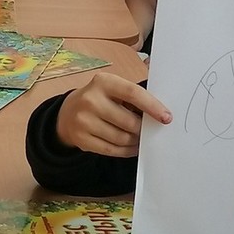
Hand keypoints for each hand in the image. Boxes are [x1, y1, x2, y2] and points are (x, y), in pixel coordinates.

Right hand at [55, 71, 171, 157]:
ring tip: (138, 138)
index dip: (152, 106)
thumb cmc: (99, 99)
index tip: (167, 118)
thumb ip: (134, 95)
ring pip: (122, 138)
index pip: (133, 93)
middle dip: (142, 129)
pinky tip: (131, 147)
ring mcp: (84, 121)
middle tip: (147, 130)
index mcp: (103, 82)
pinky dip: (126, 151)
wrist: (67, 113)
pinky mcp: (81, 139)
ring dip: (136, 141)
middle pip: (129, 122)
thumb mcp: (112, 88)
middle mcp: (91, 100)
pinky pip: (112, 150)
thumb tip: (160, 112)